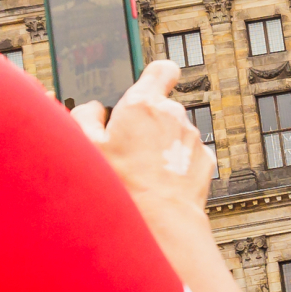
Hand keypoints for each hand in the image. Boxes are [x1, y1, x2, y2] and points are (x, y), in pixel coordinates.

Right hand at [70, 60, 215, 224]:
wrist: (160, 221)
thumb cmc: (121, 185)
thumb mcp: (87, 148)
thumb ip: (85, 117)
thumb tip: (92, 108)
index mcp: (142, 104)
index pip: (162, 70)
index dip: (155, 77)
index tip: (147, 88)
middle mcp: (172, 114)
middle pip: (162, 108)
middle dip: (148, 123)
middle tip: (128, 148)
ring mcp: (191, 137)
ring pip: (175, 133)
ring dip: (162, 145)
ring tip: (143, 171)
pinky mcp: (204, 159)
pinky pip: (187, 155)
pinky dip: (177, 164)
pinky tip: (161, 182)